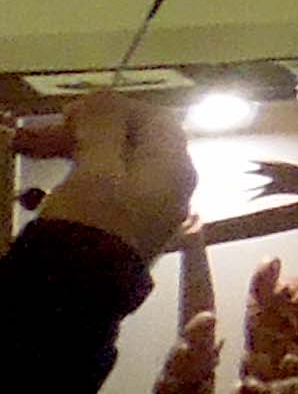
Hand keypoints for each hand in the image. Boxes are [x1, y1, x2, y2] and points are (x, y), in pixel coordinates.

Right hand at [33, 98, 197, 256]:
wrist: (78, 294)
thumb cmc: (92, 223)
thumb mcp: (97, 167)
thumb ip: (103, 126)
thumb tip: (103, 98)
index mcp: (175, 166)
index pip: (154, 118)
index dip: (111, 108)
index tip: (68, 113)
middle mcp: (169, 186)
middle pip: (129, 142)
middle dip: (82, 132)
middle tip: (35, 136)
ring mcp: (147, 210)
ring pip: (110, 166)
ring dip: (71, 154)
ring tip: (26, 152)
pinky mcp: (121, 230)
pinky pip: (101, 193)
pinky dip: (73, 181)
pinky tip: (36, 190)